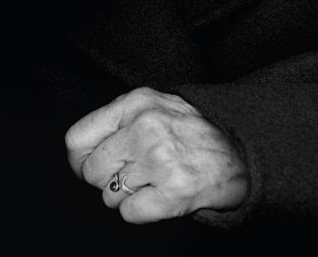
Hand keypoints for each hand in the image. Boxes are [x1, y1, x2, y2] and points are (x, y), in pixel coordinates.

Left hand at [65, 86, 247, 223]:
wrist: (239, 151)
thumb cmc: (190, 130)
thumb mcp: (153, 105)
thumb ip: (117, 119)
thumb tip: (78, 151)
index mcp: (136, 103)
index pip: (77, 139)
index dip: (79, 159)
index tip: (90, 165)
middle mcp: (145, 128)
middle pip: (91, 171)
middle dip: (105, 179)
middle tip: (129, 175)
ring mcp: (159, 161)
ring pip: (109, 196)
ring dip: (126, 196)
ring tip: (150, 181)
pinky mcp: (172, 193)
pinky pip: (129, 214)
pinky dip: (140, 211)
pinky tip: (158, 195)